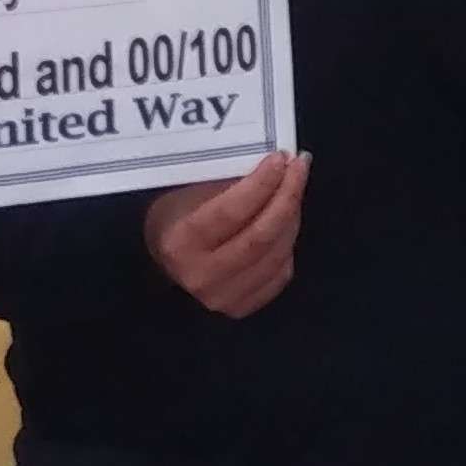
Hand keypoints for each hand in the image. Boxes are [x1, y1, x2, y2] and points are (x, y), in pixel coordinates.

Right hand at [143, 151, 308, 317]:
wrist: (165, 258)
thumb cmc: (178, 215)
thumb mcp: (191, 191)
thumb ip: (229, 182)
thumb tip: (275, 164)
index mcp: (180, 243)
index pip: (231, 212)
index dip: (261, 184)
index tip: (280, 158)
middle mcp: (201, 276)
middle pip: (260, 236)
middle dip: (287, 196)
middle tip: (299, 165)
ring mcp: (223, 297)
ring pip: (276, 254)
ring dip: (292, 216)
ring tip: (294, 187)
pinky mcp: (242, 307)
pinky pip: (281, 273)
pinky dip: (288, 242)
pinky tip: (286, 219)